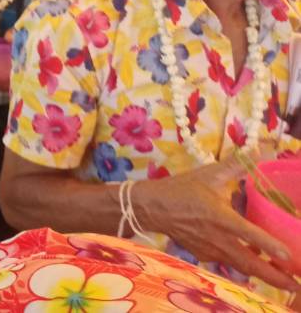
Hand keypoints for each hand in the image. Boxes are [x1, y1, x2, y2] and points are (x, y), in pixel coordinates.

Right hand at [136, 159, 299, 289]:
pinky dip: (244, 266)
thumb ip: (238, 165)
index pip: (248, 233)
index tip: (289, 256)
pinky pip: (229, 263)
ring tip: (283, 281)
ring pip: (241, 267)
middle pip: (250, 263)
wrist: (151, 207)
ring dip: (263, 275)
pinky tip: (254, 263)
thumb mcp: (209, 174)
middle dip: (274, 276)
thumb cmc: (182, 188)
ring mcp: (210, 250)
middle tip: (296, 286)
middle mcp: (217, 238)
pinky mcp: (205, 256)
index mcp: (220, 216)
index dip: (269, 245)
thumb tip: (265, 151)